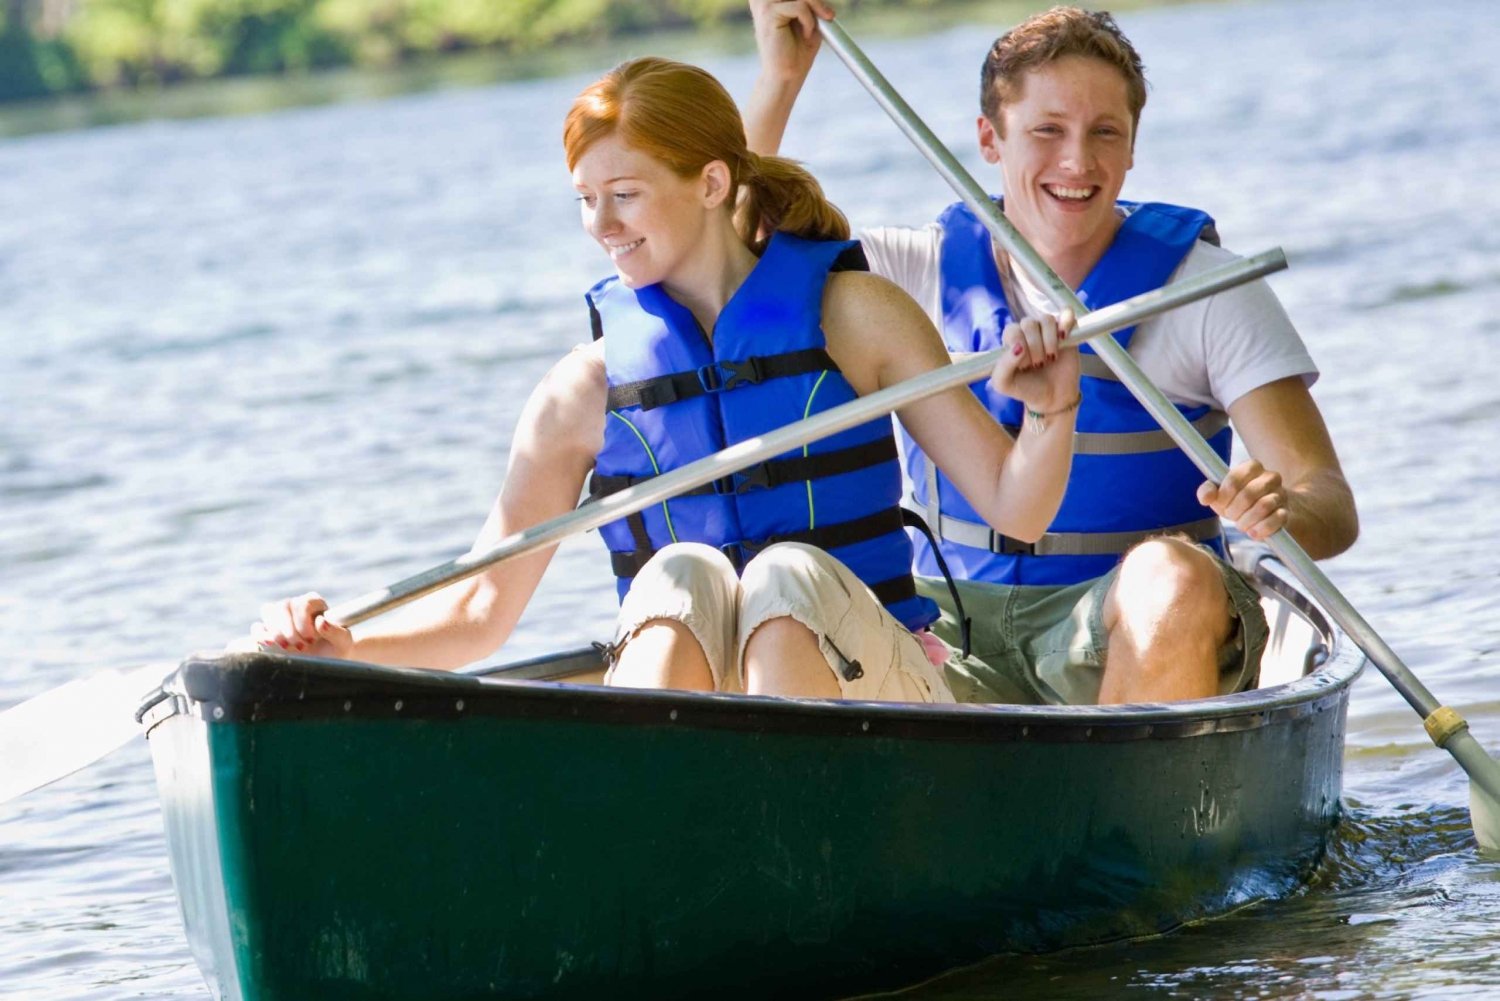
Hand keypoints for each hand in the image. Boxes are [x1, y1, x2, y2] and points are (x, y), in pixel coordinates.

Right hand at [240, 592, 354, 658]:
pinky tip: (271, 644)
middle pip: (283, 605)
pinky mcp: (268, 631)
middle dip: (290, 628)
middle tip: (301, 647)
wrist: (325, 663)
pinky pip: (257, 627)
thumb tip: (320, 621)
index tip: (311, 639)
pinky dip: (261, 635)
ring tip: (287, 647)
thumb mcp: (343, 642)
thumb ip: (336, 631)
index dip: (304, 620)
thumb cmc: (336, 648)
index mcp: (315, 603)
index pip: (303, 602)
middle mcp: (295, 606)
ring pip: (269, 611)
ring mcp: (280, 618)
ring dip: (276, 630)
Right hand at [750, 0, 834, 81]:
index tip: (824, 11)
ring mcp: (763, 3)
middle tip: (828, 15)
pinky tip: (806, 35)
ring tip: (812, 28)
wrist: (787, 75)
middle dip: (815, 0)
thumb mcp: (809, 18)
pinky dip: (809, 21)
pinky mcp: (768, 13)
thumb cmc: (796, 49)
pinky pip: (800, 6)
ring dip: (814, 8)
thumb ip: (810, 1)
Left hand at [988, 310, 1079, 414]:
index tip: (1025, 365)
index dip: (1020, 347)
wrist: (1052, 397)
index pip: (1012, 331)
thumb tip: (1018, 347)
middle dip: (1035, 347)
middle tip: (1038, 364)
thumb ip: (1003, 367)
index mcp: (1011, 340)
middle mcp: (1028, 332)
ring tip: (1051, 358)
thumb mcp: (1004, 384)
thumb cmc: (1026, 389)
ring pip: (1047, 319)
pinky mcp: (1066, 331)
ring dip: (1050, 341)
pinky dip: (1066, 323)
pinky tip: (1064, 338)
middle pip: (1029, 324)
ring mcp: (1048, 330)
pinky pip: (1067, 314)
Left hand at [1197, 459, 1287, 540]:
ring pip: (1263, 507)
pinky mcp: (1287, 512)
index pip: (1235, 478)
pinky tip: (1253, 532)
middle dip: (1234, 510)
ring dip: (1246, 521)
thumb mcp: (1221, 495)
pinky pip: (1276, 520)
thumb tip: (1206, 497)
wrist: (1269, 513)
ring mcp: (1281, 494)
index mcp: (1252, 467)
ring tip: (1241, 525)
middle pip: (1248, 494)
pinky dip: (1261, 529)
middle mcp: (1270, 477)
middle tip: (1231, 516)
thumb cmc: (1239, 501)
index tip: (1220, 504)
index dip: (1224, 495)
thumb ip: (1209, 491)